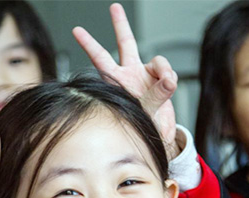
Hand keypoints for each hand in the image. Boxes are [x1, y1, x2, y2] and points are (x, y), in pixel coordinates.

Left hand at [73, 3, 179, 159]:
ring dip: (164, 70)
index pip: (100, 60)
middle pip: (125, 44)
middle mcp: (130, 73)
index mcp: (117, 81)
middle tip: (114, 7)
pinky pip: (169, 71)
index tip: (76, 30)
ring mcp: (145, 74)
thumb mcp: (147, 113)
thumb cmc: (143, 125)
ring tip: (166, 86)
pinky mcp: (161, 78)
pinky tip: (168, 89)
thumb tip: (168, 80)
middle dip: (120, 25)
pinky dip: (171, 79)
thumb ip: (157, 95)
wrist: (156, 133)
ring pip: (157, 59)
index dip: (89, 45)